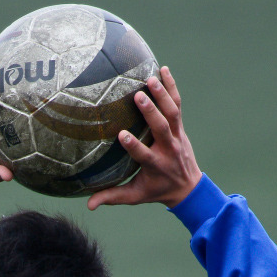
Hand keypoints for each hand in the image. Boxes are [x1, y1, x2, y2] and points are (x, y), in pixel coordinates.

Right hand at [85, 67, 201, 209]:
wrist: (188, 186)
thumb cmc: (156, 190)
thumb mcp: (135, 196)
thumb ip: (112, 197)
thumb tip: (88, 205)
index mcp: (156, 165)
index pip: (144, 155)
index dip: (134, 146)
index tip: (122, 135)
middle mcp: (168, 149)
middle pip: (161, 129)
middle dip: (152, 113)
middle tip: (139, 96)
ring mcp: (176, 135)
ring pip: (172, 113)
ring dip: (163, 95)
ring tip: (151, 78)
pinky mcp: (179, 126)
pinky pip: (177, 104)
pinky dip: (172, 87)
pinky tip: (164, 70)